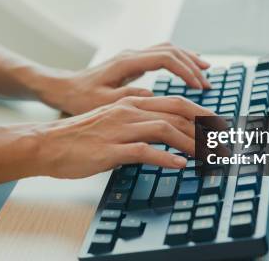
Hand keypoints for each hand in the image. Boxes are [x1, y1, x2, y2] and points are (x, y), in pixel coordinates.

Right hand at [33, 96, 215, 178]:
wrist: (47, 143)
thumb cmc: (78, 136)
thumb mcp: (111, 121)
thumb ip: (135, 122)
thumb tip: (158, 132)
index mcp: (131, 103)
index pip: (174, 102)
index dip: (199, 112)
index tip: (216, 123)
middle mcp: (129, 111)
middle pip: (176, 112)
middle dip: (203, 125)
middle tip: (221, 140)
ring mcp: (120, 129)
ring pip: (164, 130)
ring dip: (190, 143)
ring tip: (207, 155)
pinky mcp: (110, 148)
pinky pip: (144, 151)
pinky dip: (165, 157)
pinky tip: (179, 165)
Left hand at [46, 43, 211, 114]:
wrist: (64, 88)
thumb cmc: (79, 97)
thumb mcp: (102, 103)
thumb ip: (128, 99)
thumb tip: (153, 99)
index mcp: (126, 63)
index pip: (165, 59)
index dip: (185, 71)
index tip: (199, 86)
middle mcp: (131, 55)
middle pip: (171, 51)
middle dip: (192, 66)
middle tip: (207, 84)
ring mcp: (133, 57)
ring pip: (168, 50)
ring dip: (188, 60)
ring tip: (205, 74)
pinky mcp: (133, 63)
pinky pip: (162, 55)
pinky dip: (178, 62)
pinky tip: (187, 71)